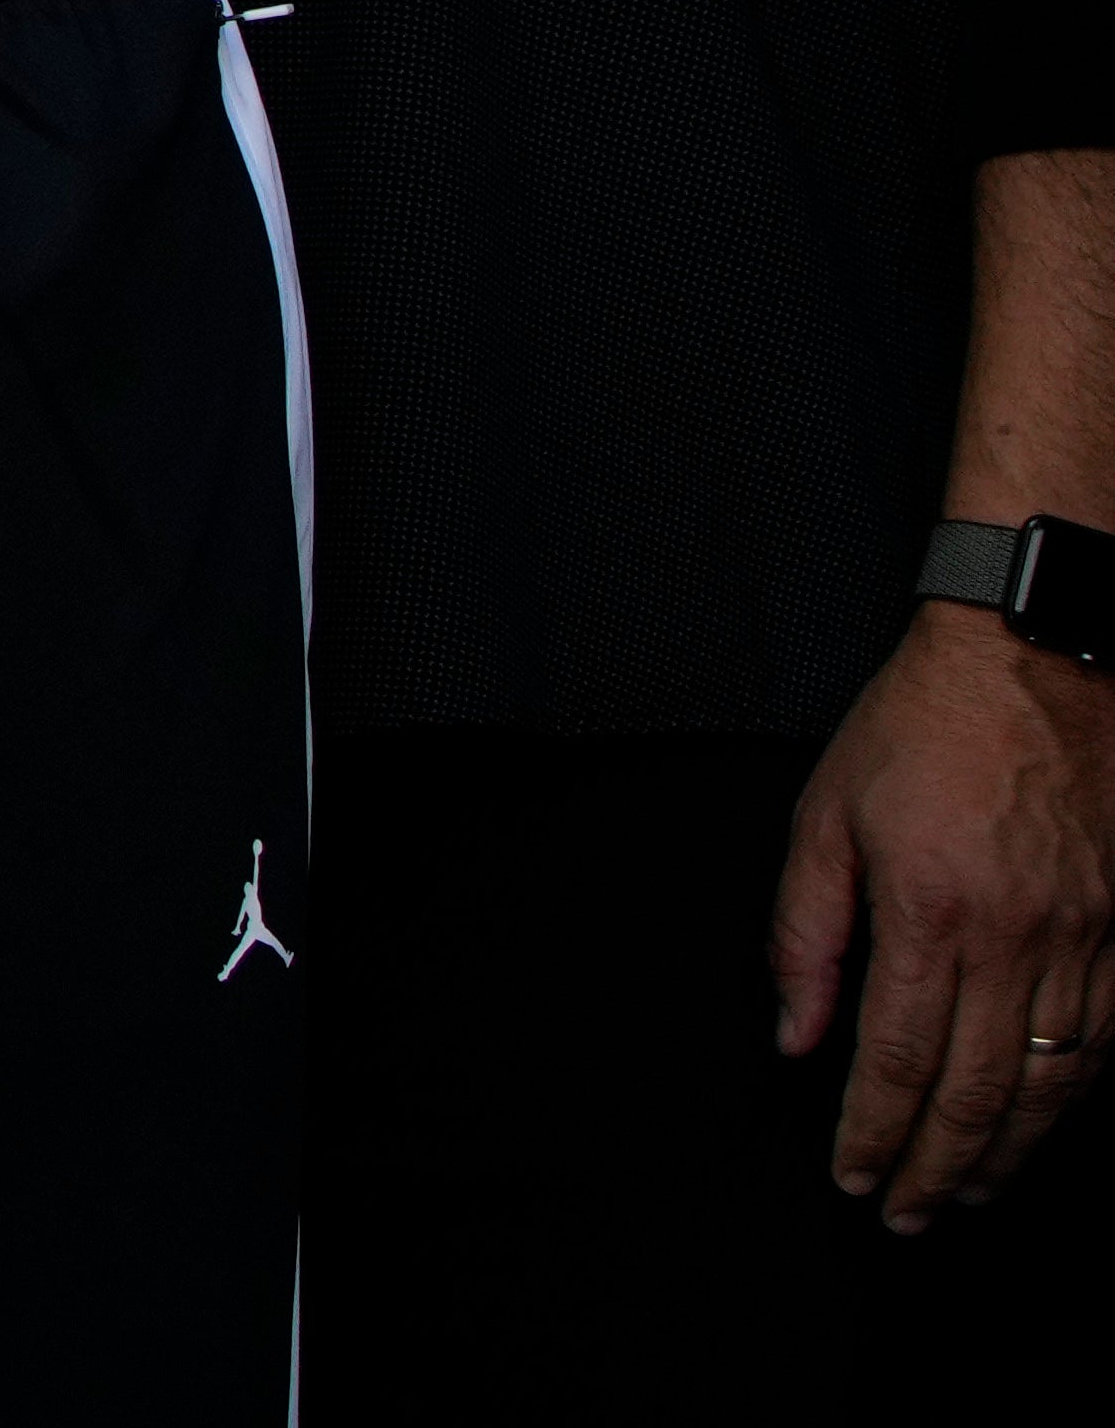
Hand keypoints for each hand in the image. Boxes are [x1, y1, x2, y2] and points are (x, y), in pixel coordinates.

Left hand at [780, 604, 1114, 1225]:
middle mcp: (1016, 936)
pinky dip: (1071, 1096)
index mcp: (929, 910)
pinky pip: (1104, 1038)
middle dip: (939, 1167)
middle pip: (982, 1091)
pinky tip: (1040, 1124)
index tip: (852, 1178)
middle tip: (907, 1217)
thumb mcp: (824, 816)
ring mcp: (1085, 937)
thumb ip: (804, 935)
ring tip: (968, 1193)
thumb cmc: (917, 730)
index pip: (900, 1059)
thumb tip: (797, 1037)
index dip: (874, 1132)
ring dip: (1011, 1152)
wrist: (1034, 663)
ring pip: (1053, 1080)